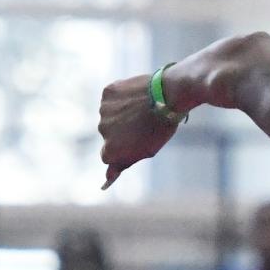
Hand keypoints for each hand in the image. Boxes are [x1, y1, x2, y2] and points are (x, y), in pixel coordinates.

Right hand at [98, 74, 179, 188]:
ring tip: (141, 110)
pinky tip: (136, 98)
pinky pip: (112, 99)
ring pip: (109, 116)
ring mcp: (103, 111)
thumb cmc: (161, 128)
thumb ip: (125, 161)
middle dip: (122, 131)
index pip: (108, 157)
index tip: (133, 144)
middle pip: (108, 135)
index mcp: (111, 150)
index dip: (122, 150)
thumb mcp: (147, 150)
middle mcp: (102, 131)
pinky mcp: (107, 93)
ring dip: (121, 114)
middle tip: (142, 125)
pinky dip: (121, 99)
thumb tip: (107, 177)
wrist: (167, 96)